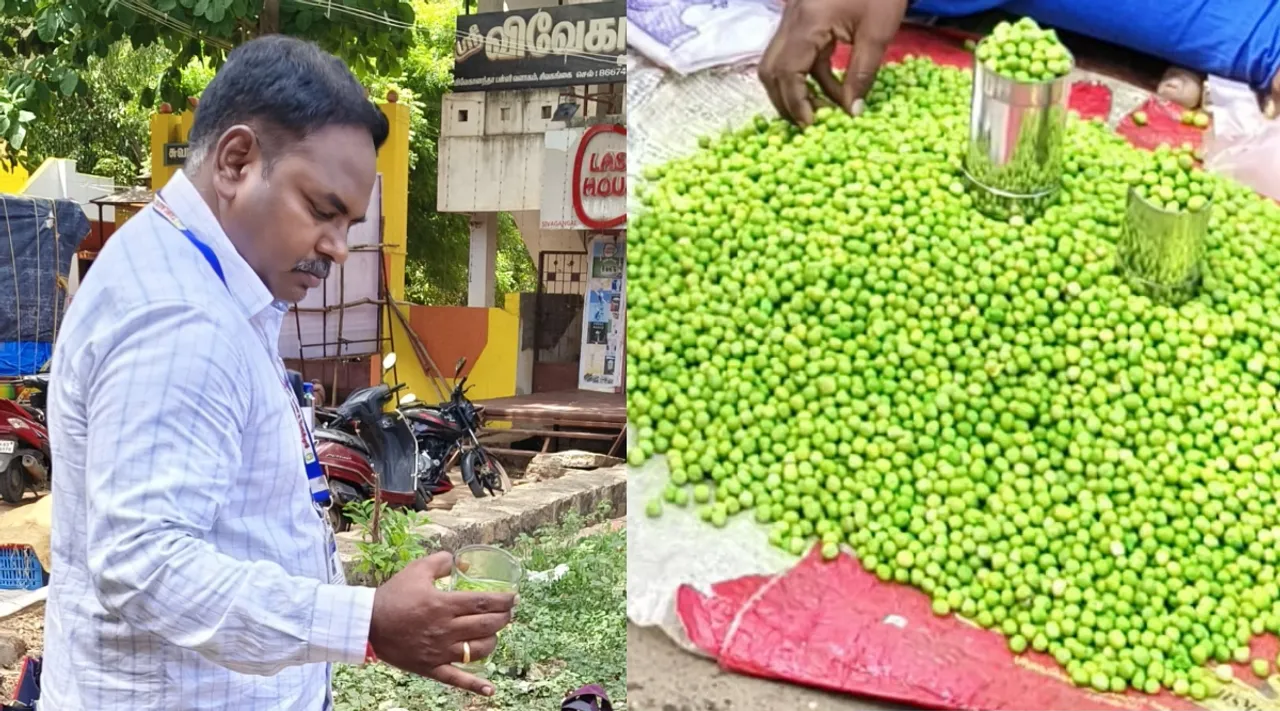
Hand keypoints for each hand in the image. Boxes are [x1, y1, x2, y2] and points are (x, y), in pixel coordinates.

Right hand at [368, 552, 516, 695]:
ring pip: (478, 650)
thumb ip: (442, 562)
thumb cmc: (393, 595)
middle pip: (487, 625)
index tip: (514, 598)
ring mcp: (440, 651)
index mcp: (443, 605)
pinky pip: (457, 679)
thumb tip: (463, 563)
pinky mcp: (431, 667)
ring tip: (494, 634)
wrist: (367, 623)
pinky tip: (491, 689)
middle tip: (508, 613)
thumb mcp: (417, 570)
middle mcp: (446, 629)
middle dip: (503, 618)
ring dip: (493, 641)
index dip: (504, 601)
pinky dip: (476, 685)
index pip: (484, 603)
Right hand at [758, 0, 906, 125]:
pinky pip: (796, 54)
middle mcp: (791, 21)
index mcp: (807, 23)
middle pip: (772, 70)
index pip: (787, 72)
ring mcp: (793, 19)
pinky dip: (809, 76)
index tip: (811, 125)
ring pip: (780, 63)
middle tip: (811, 122)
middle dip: (787, 100)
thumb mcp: (878, 33)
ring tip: (825, 109)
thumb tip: (853, 111)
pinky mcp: (802, 20)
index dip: (795, 103)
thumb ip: (862, 74)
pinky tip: (833, 90)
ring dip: (797, 90)